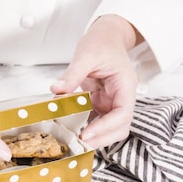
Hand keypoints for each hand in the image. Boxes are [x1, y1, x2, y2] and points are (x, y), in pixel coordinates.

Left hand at [50, 15, 141, 147]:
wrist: (105, 38)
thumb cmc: (101, 43)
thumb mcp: (86, 54)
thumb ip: (73, 73)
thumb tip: (57, 89)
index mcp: (125, 85)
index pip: (122, 114)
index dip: (106, 127)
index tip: (86, 134)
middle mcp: (121, 97)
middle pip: (120, 127)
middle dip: (102, 138)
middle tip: (80, 144)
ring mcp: (111, 103)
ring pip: (109, 129)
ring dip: (94, 137)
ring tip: (73, 140)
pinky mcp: (100, 104)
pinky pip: (94, 121)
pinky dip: (84, 128)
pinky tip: (70, 131)